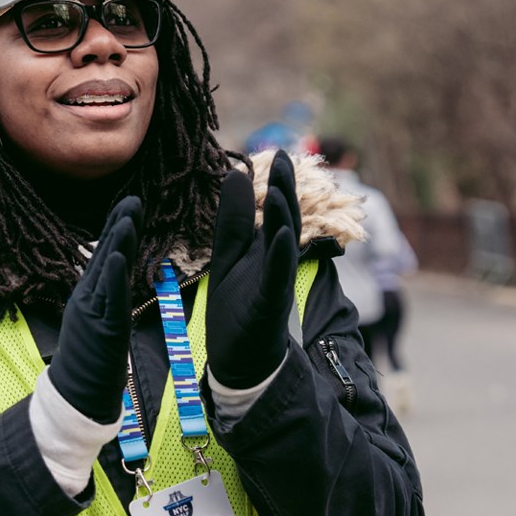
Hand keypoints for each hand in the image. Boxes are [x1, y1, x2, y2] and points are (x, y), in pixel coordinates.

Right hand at [48, 197, 142, 423]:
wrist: (76, 393)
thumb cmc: (89, 360)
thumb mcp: (98, 320)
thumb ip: (104, 296)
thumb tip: (112, 274)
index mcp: (91, 295)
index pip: (106, 256)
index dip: (117, 230)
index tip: (129, 205)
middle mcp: (90, 297)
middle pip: (106, 255)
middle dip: (120, 226)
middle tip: (133, 199)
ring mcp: (94, 310)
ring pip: (107, 270)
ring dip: (118, 242)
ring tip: (127, 215)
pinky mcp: (102, 327)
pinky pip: (109, 298)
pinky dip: (112, 276)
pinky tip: (115, 256)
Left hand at [206, 150, 298, 389]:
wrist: (240, 362)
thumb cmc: (237, 310)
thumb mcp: (229, 256)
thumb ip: (233, 220)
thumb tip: (233, 173)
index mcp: (266, 249)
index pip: (274, 211)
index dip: (276, 183)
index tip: (278, 153)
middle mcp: (276, 262)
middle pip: (284, 220)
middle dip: (285, 190)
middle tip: (286, 158)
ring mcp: (276, 283)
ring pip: (285, 245)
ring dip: (283, 217)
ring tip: (280, 189)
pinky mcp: (270, 305)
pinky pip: (278, 277)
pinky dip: (282, 255)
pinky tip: (283, 235)